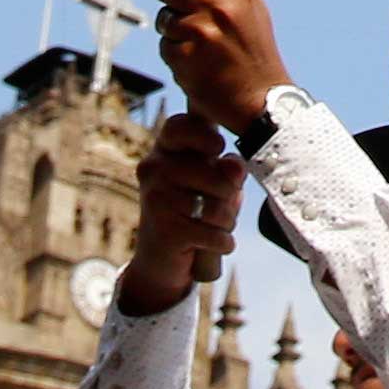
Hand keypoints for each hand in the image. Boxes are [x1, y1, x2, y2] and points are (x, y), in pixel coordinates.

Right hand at [118, 113, 248, 316]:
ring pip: (218, 207)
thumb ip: (228, 170)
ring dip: (227, 223)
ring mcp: (155, 198)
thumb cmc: (194, 212)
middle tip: (217, 206)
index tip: (217, 149)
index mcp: (165, 149)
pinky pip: (214, 233)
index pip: (183, 126)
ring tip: (213, 226)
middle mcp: (153, 168)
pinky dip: (223, 243)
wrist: (161, 262)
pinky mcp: (163, 228)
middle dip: (230, 197)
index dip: (207, 137)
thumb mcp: (215, 184)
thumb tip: (235, 167)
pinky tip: (213, 243)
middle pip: (218, 175)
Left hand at [157, 0, 291, 134]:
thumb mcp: (250, 8)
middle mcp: (218, 6)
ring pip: (165, 18)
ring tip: (201, 47)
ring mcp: (200, 32)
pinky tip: (197, 64)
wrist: (260, 101)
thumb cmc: (255, 51)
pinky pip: (165, 45)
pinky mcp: (185, 57)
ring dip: (175, 31)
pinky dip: (176, 55)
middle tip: (186, 14)